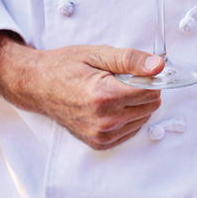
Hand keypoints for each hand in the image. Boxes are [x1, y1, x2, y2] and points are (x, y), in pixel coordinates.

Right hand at [0, 31, 164, 149]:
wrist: (38, 86)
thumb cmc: (65, 66)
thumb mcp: (97, 54)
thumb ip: (130, 60)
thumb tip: (159, 66)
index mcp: (104, 96)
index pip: (150, 91)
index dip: (149, 77)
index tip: (138, 70)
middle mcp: (104, 121)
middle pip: (150, 106)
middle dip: (143, 90)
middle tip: (120, 79)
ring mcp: (101, 136)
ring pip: (142, 119)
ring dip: (136, 104)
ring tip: (111, 91)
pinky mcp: (99, 143)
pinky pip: (130, 130)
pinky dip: (127, 117)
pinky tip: (110, 105)